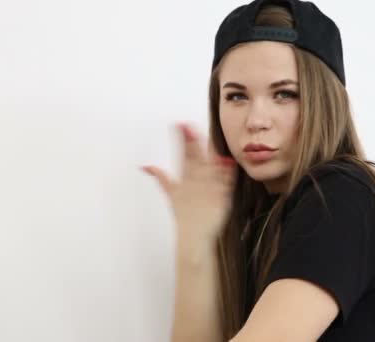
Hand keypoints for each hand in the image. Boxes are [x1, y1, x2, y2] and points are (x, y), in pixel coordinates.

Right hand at [141, 123, 236, 244]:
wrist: (193, 236)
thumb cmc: (184, 215)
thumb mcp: (171, 194)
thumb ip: (161, 178)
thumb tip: (147, 167)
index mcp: (184, 180)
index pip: (183, 155)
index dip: (183, 140)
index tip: (181, 125)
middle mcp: (195, 183)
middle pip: (194, 159)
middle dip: (192, 143)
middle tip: (189, 127)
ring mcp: (207, 190)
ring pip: (208, 168)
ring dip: (207, 154)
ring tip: (206, 139)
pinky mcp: (220, 198)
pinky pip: (224, 184)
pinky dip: (226, 174)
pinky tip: (228, 162)